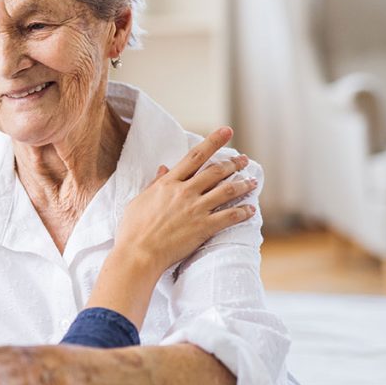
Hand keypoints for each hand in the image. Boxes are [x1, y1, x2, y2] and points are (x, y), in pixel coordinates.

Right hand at [114, 126, 255, 277]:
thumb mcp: (139, 200)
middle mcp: (184, 192)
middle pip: (215, 171)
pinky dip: (243, 211)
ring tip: (252, 181)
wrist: (138, 253)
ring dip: (242, 184)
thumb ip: (155, 183)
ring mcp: (196, 209)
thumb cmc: (133, 229)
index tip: (227, 131)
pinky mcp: (204, 227)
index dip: (213, 141)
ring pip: (226, 190)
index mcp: (168, 183)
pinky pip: (229, 216)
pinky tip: (251, 209)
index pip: (195, 156)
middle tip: (244, 160)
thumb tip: (163, 168)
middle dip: (233, 163)